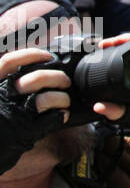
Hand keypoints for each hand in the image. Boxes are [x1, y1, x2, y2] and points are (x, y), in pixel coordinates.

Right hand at [0, 47, 76, 172]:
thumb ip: (5, 83)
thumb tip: (34, 68)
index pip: (9, 62)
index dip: (30, 55)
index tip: (47, 56)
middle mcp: (3, 98)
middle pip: (36, 79)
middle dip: (57, 77)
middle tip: (65, 81)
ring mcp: (14, 115)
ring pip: (46, 99)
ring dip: (62, 98)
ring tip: (65, 101)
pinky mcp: (25, 131)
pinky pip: (51, 119)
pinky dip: (61, 115)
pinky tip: (62, 115)